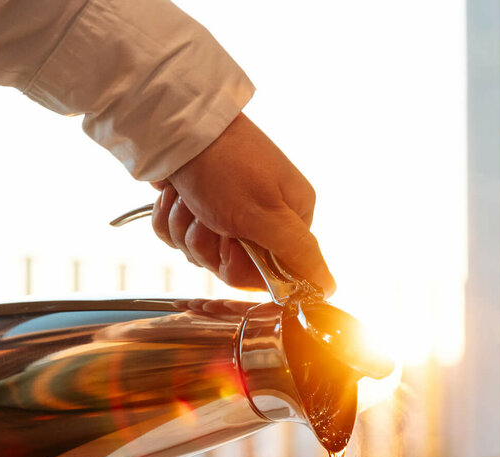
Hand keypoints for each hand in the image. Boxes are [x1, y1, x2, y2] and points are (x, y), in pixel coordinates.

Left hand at [150, 113, 335, 296]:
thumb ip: (299, 254)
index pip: (269, 274)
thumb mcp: (267, 216)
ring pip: (198, 252)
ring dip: (184, 228)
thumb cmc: (225, 165)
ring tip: (190, 199)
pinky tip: (176, 195)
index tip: (232, 240)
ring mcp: (230, 214)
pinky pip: (178, 237)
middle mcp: (265, 218)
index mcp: (292, 220)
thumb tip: (330, 288)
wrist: (178, 126)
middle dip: (206, 244)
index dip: (241, 264)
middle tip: (207, 215)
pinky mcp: (199, 208)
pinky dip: (169, 219)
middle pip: (229, 266)